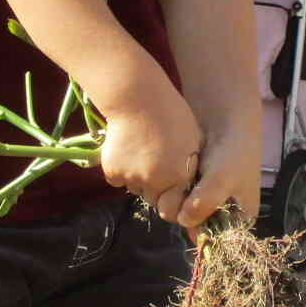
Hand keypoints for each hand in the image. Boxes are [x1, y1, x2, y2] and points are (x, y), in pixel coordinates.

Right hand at [98, 79, 202, 221]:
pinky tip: (126, 149)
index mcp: (179, 177)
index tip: (169, 191)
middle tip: (154, 164)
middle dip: (154, 188)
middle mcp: (156, 182)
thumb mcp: (192, 142)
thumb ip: (189, 169)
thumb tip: (187, 188)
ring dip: (137, 178)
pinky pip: (117, 179)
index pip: (172, 208)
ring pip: (135, 188)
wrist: (139, 98)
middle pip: (152, 199)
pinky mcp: (113, 171)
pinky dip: (119, 169)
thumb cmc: (172, 114)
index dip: (171, 200)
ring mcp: (133, 178)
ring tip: (141, 151)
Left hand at [175, 128, 259, 233]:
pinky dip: (177, 193)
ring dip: (181, 203)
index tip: (191, 218)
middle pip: (201, 229)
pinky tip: (175, 181)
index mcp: (242, 218)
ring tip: (181, 185)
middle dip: (190, 216)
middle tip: (185, 196)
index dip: (204, 235)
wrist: (225, 121)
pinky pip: (182, 200)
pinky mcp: (195, 189)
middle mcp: (226, 213)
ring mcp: (209, 201)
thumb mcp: (221, 181)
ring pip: (188, 214)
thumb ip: (203, 205)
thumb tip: (182, 220)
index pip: (221, 242)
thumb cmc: (232, 153)